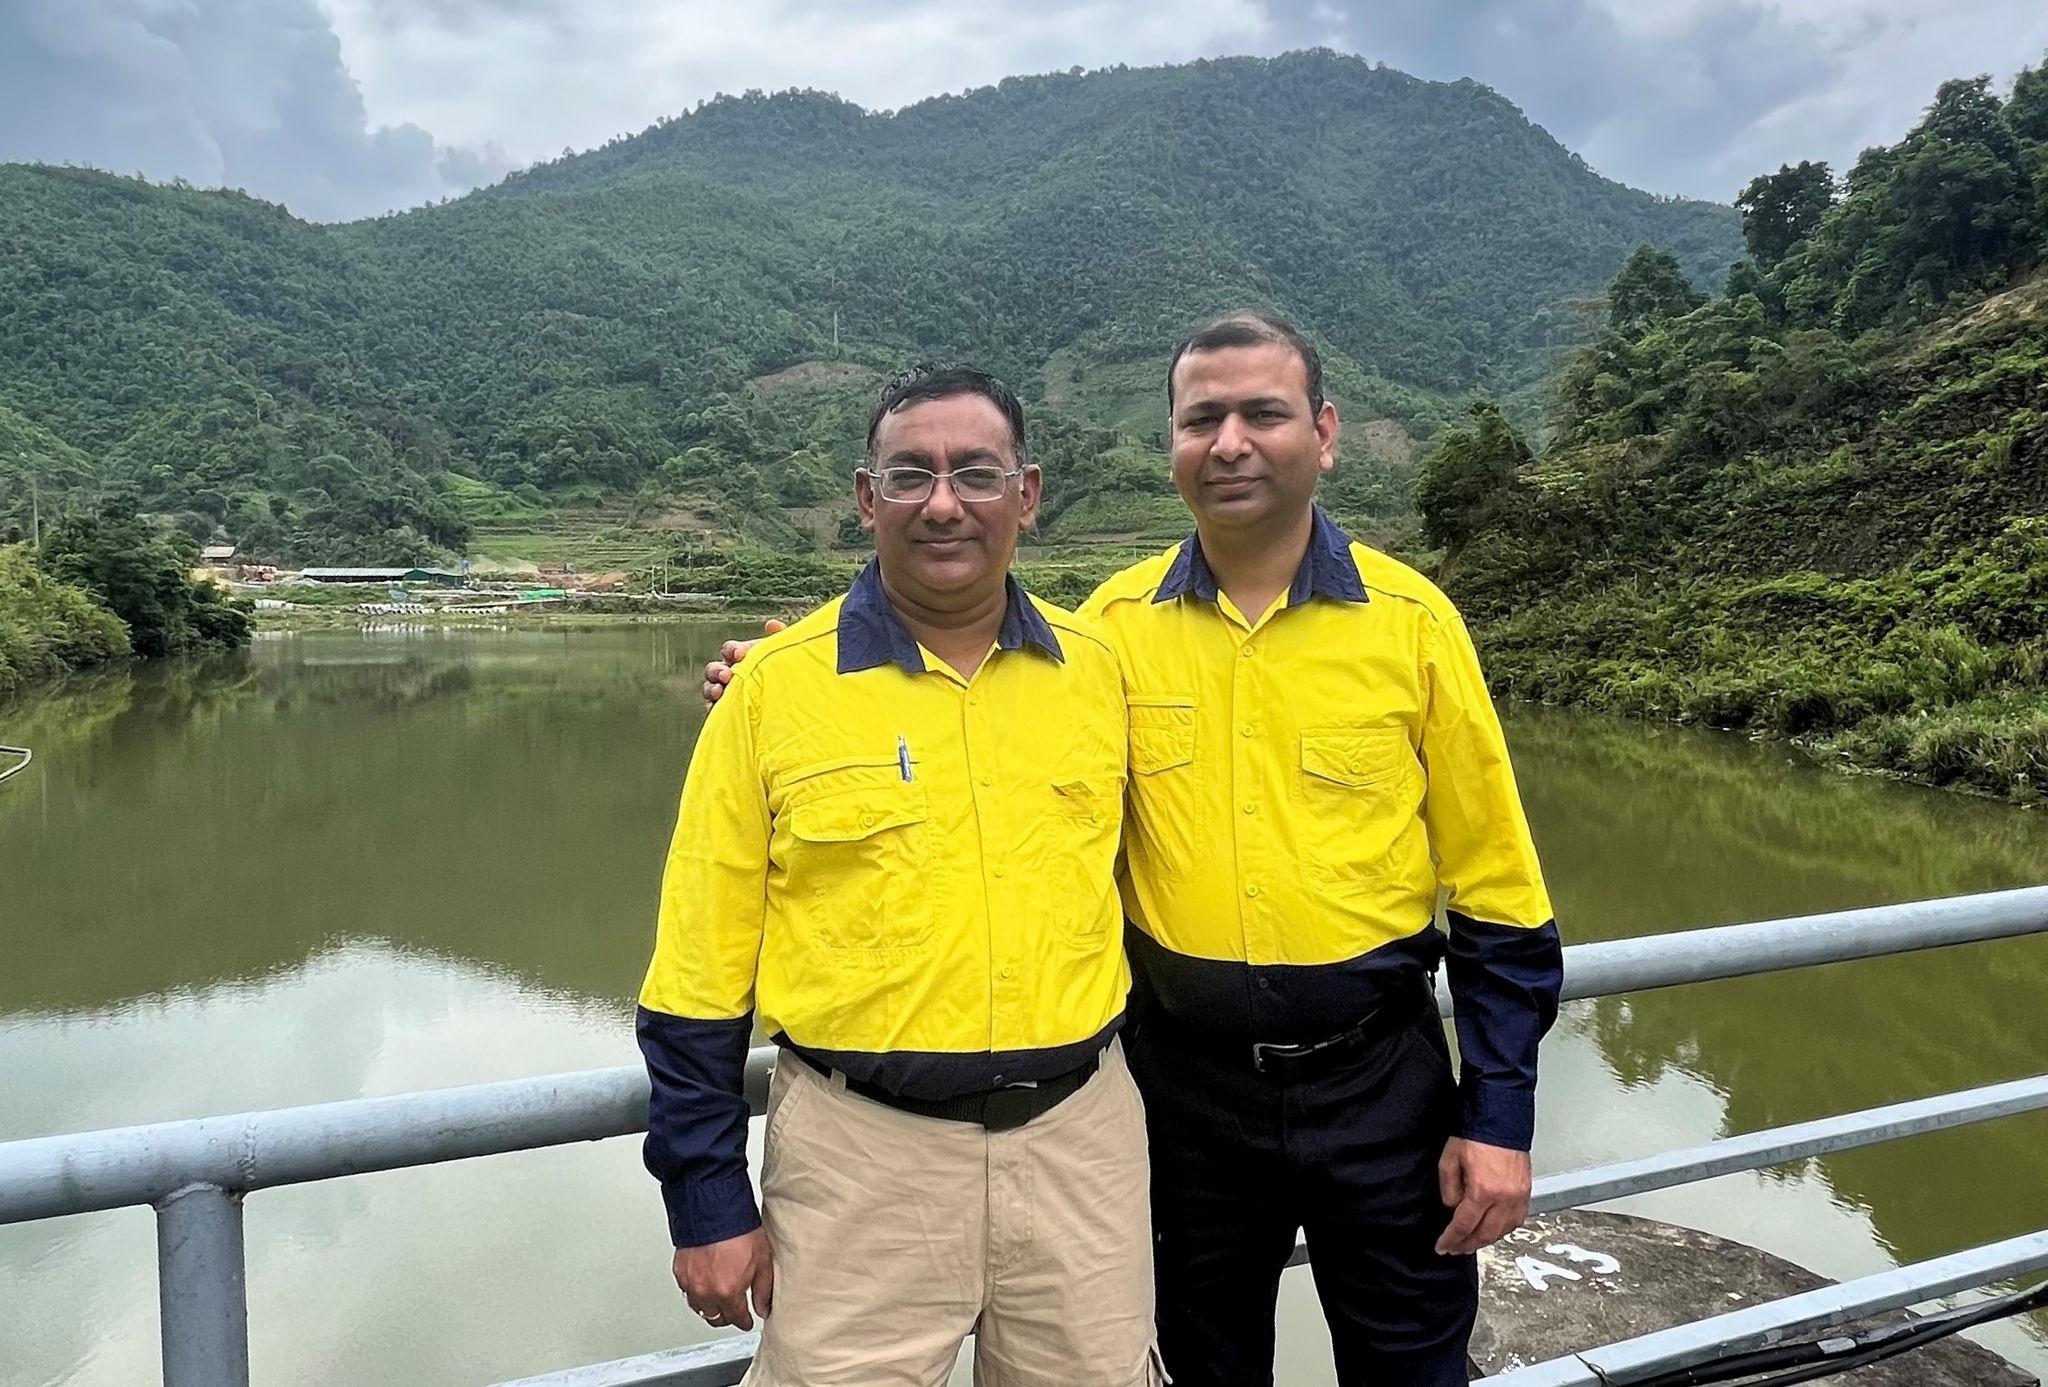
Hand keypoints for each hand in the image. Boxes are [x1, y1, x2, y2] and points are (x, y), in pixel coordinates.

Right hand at [672, 1228, 773, 1330]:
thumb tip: (764, 1308)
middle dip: (727, 1317)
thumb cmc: (738, 1229)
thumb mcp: (762, 1260)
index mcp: (728, 1291)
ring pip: (699, 1308)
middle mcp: (706, 1291)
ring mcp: (691, 1283)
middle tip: (733, 1312)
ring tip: (718, 1300)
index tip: (746, 1321)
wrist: (713, 1208)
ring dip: (710, 1307)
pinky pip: (688, 1292)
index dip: (744, 1321)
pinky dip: (696, 1292)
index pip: (736, 1318)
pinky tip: (704, 1285)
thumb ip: (763, 1289)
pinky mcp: (680, 1272)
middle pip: (716, 1318)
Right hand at [701, 619, 783, 706]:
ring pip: (709, 688)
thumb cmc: (783, 671)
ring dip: (712, 688)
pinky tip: (721, 707)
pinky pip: (713, 708)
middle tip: (727, 675)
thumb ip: (777, 639)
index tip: (740, 654)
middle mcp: (728, 673)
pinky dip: (713, 707)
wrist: (788, 700)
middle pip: (714, 668)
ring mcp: (724, 692)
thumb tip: (773, 624)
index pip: (729, 650)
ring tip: (719, 691)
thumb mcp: (781, 655)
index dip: (732, 650)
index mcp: (739, 657)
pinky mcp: (725, 710)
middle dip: (718, 670)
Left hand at [1435, 1137, 1530, 1254]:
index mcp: (1483, 1190)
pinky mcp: (1527, 1191)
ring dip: (1487, 1240)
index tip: (1443, 1246)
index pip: (1464, 1225)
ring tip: (1473, 1242)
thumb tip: (1453, 1208)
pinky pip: (1517, 1219)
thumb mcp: (1449, 1160)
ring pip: (1503, 1230)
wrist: (1500, 1117)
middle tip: (1456, 1248)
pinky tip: (1494, 1229)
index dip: (1452, 1239)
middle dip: (1468, 1244)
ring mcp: (1519, 1195)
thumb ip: (1449, 1190)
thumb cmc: (1476, 1134)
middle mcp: (1505, 1197)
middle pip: (1486, 1234)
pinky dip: (1504, 1229)